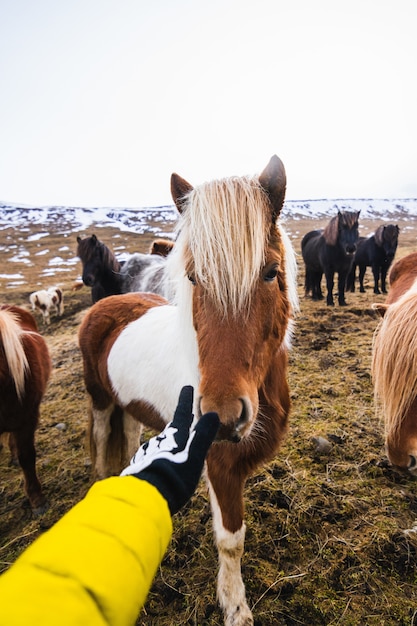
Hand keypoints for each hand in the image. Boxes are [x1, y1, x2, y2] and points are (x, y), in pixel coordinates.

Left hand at [121, 386, 218, 514]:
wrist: (145, 497)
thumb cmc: (175, 477)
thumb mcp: (194, 457)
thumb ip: (203, 436)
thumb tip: (214, 414)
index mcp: (175, 437)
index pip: (182, 414)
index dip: (186, 401)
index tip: (187, 388)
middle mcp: (160, 441)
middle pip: (171, 430)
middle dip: (177, 427)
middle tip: (182, 422)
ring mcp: (149, 454)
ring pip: (161, 446)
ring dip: (167, 447)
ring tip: (173, 453)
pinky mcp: (141, 468)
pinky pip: (152, 461)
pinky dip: (159, 462)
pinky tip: (160, 471)